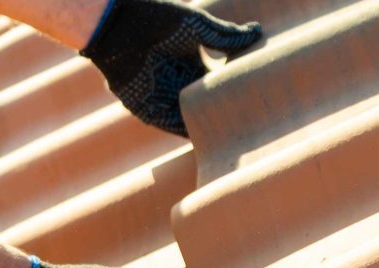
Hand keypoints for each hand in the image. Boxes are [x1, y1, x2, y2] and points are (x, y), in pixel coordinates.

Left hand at [81, 0, 262, 136]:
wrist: (121, 24)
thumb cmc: (158, 20)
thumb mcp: (198, 28)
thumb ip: (227, 36)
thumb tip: (257, 31)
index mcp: (193, 64)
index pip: (219, 84)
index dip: (234, 91)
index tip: (257, 98)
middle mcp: (179, 83)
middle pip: (207, 105)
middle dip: (224, 114)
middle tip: (252, 125)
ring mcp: (163, 97)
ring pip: (190, 119)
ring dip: (207, 128)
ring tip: (234, 137)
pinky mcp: (147, 109)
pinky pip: (170, 126)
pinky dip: (186, 132)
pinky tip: (206, 137)